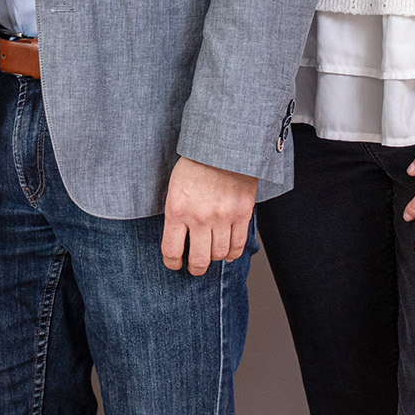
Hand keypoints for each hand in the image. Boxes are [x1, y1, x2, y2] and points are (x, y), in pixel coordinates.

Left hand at [162, 157, 257, 274]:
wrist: (223, 145)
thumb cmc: (196, 163)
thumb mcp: (174, 187)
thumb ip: (176, 214)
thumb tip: (179, 239)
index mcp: (177, 210)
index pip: (171, 250)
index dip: (172, 263)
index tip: (175, 264)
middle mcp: (200, 217)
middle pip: (198, 260)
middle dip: (195, 269)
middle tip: (194, 267)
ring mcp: (223, 216)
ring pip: (219, 255)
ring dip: (214, 258)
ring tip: (212, 254)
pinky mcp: (242, 213)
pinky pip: (238, 245)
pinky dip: (233, 253)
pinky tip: (228, 252)